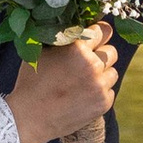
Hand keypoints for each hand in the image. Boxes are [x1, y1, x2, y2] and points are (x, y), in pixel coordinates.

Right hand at [8, 24, 117, 142]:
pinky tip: (82, 96)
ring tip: (82, 82)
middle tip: (85, 64)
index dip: (98, 33)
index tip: (95, 38)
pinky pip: (109, 91)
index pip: (103, 31)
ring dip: (101, 75)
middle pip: (111, 51)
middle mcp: (93, 65)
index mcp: (78, 48)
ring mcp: (100, 86)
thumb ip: (61, 38)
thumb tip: (75, 25)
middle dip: (100, 55)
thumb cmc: (31, 82)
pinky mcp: (103, 103)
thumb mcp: (41, 52)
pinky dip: (99, 92)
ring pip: (112, 72)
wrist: (29, 118)